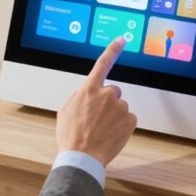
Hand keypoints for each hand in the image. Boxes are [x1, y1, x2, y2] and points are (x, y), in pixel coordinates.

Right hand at [56, 37, 136, 166]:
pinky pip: (128, 119)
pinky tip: (111, 134)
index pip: (103, 63)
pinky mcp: (130, 120)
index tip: (122, 39)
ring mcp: (120, 106)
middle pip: (113, 91)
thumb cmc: (71, 135)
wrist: (82, 156)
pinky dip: (122, 126)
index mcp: (89, 89)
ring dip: (114, 116)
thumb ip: (79, 95)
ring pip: (120, 107)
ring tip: (101, 130)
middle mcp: (106, 94)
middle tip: (98, 119)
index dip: (113, 49)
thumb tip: (87, 93)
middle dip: (108, 102)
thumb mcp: (66, 109)